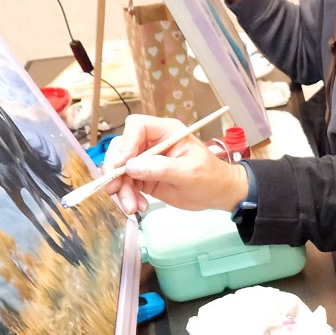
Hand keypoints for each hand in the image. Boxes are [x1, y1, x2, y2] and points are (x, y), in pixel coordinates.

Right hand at [102, 114, 249, 216]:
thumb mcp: (189, 172)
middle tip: (116, 191)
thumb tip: (131, 167)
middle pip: (122, 149)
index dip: (126, 144)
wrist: (218, 194)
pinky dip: (128, 196)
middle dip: (116, 171)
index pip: (137, 127)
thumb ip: (161, 168)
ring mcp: (147, 160)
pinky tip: (138, 206)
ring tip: (132, 207)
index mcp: (166, 132)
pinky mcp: (145, 177)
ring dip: (121, 189)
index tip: (123, 165)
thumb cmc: (210, 177)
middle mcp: (153, 143)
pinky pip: (127, 184)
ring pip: (121, 170)